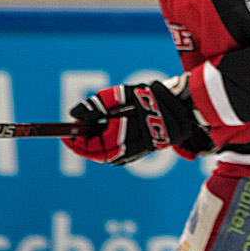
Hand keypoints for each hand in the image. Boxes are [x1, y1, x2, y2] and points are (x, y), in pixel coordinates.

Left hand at [62, 75, 201, 165]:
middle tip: (78, 128)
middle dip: (86, 143)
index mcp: (121, 138)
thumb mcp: (122, 95)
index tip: (66, 133)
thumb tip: (74, 113)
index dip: (75, 142)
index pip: (90, 148)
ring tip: (93, 129)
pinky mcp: (145, 150)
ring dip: (99, 144)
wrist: (183, 106)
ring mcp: (138, 152)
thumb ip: (98, 104)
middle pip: (99, 153)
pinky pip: (123, 153)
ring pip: (110, 154)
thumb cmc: (152, 97)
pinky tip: (112, 132)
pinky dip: (112, 145)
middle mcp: (129, 150)